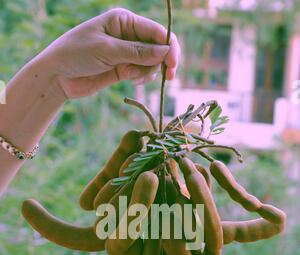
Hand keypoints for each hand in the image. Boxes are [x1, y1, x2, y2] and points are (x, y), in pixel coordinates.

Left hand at [44, 8, 179, 98]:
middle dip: (161, 62)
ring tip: (130, 76)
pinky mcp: (123, 69)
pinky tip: (130, 80)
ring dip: (147, 71)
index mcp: (124, 20)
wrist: (57, 75)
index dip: (170, 47)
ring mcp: (126, 53)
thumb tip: (166, 52)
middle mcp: (128, 34)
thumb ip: (137, 53)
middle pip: (158, 47)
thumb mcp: (108, 50)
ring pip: (152, 63)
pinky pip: (142, 73)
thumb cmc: (77, 54)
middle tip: (168, 77)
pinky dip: (141, 78)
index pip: (157, 31)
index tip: (173, 65)